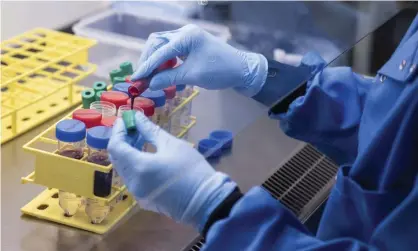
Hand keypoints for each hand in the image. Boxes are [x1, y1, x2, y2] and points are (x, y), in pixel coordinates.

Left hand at [107, 112, 236, 230]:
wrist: (206, 201)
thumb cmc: (191, 169)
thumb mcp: (172, 145)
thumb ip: (150, 131)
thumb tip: (137, 117)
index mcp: (138, 167)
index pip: (116, 146)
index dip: (118, 131)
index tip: (126, 119)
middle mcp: (132, 182)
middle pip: (117, 158)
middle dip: (123, 140)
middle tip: (134, 127)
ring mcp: (137, 193)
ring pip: (124, 169)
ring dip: (128, 153)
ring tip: (141, 139)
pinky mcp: (144, 200)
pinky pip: (132, 178)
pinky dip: (134, 165)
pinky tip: (146, 156)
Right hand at [131, 24, 267, 96]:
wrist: (242, 70)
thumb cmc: (220, 71)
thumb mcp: (193, 76)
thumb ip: (169, 78)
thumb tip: (149, 84)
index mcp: (186, 36)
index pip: (159, 51)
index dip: (146, 66)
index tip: (135, 79)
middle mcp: (185, 32)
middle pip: (157, 43)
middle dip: (148, 60)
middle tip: (142, 78)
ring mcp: (188, 37)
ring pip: (163, 46)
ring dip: (156, 61)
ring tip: (152, 78)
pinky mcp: (191, 45)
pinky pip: (172, 51)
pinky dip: (166, 62)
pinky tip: (166, 75)